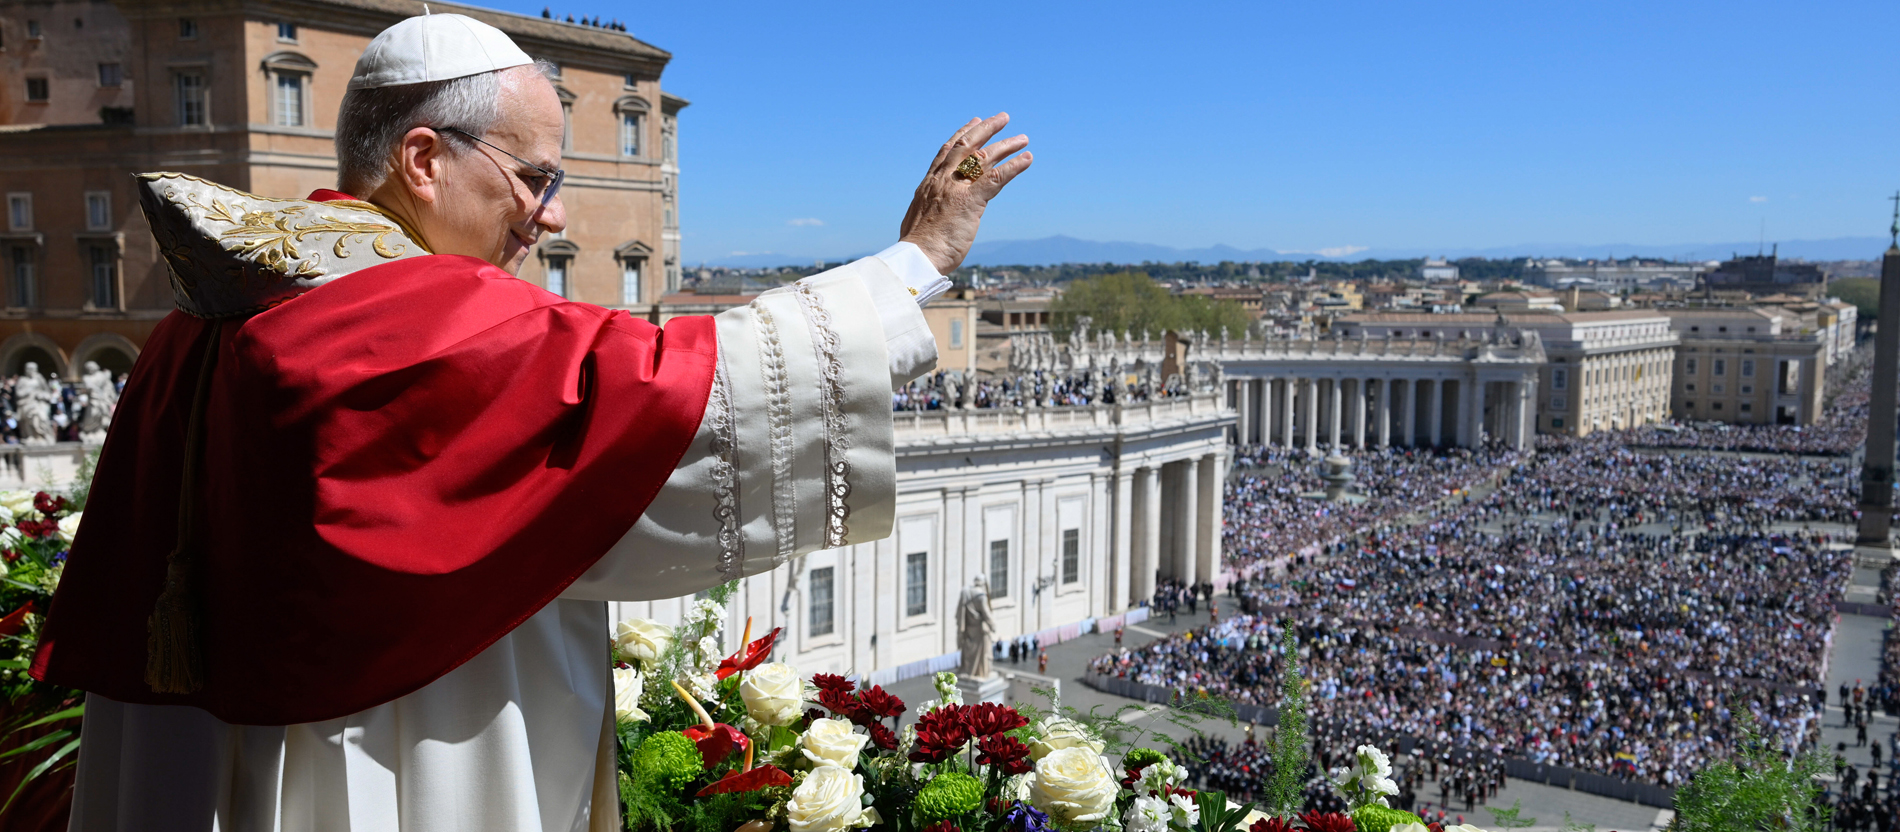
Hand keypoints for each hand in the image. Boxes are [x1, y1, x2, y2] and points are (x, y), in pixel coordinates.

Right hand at [899, 113, 1031, 273]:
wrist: (916, 257)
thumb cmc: (917, 246)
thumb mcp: (918, 218)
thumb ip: (928, 208)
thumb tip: (930, 212)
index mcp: (929, 183)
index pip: (947, 150)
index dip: (962, 134)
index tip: (974, 122)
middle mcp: (942, 180)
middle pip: (967, 145)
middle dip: (986, 129)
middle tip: (1002, 118)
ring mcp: (956, 189)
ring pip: (984, 158)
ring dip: (1006, 145)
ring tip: (1023, 139)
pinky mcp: (971, 202)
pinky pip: (996, 178)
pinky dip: (1014, 166)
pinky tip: (1027, 158)